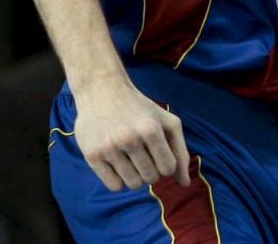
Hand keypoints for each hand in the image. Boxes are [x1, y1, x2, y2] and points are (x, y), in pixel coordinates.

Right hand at [72, 78, 191, 191]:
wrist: (103, 92)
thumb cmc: (141, 109)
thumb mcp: (168, 122)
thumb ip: (180, 151)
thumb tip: (185, 184)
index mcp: (151, 129)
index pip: (168, 168)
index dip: (167, 165)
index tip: (161, 155)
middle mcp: (129, 139)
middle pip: (151, 178)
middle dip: (152, 172)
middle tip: (146, 157)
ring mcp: (109, 148)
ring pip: (133, 184)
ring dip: (137, 177)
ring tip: (133, 162)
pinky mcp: (92, 155)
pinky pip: (114, 186)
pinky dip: (120, 181)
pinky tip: (120, 165)